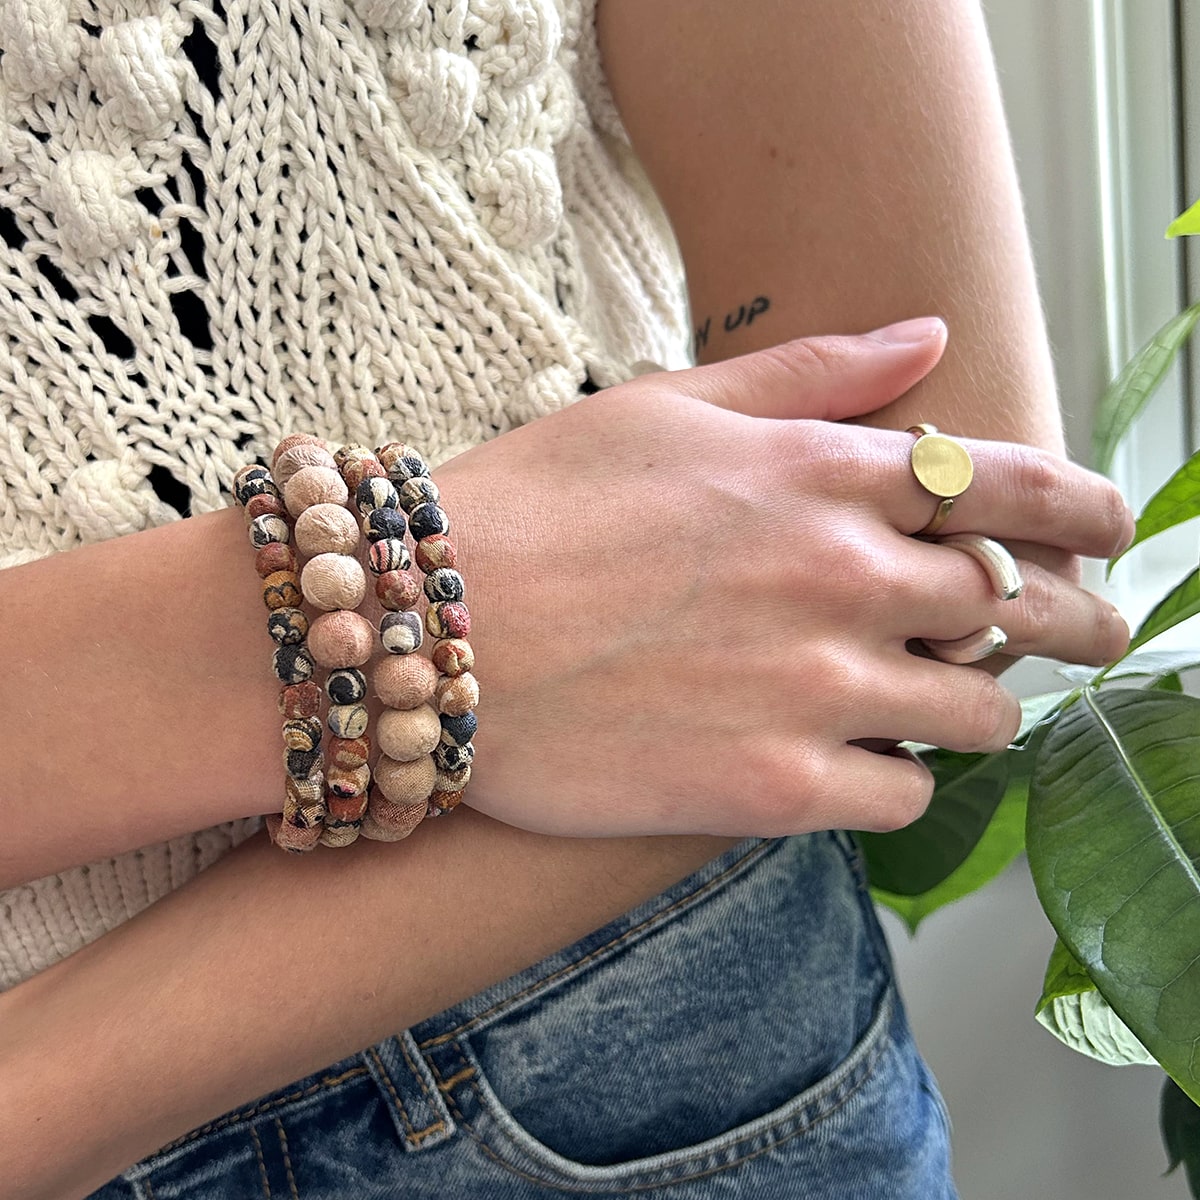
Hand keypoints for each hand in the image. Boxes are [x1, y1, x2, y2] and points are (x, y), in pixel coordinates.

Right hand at [432, 330, 1132, 838]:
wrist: (425, 630)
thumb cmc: (535, 505)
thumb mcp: (668, 405)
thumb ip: (815, 374)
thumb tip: (933, 336)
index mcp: (824, 475)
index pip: (1014, 482)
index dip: (1084, 506)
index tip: (1108, 529)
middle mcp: (844, 577)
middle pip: (1020, 607)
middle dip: (1059, 617)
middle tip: (1066, 631)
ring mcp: (818, 688)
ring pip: (976, 712)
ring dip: (969, 703)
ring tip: (931, 697)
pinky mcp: (776, 790)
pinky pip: (902, 797)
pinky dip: (897, 777)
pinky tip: (855, 759)